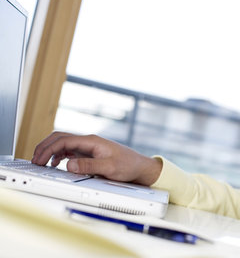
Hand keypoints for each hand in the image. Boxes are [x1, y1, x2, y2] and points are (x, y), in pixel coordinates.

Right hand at [31, 132, 161, 185]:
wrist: (140, 167)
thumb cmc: (128, 165)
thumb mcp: (109, 168)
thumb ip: (88, 166)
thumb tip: (68, 165)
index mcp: (92, 141)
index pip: (64, 139)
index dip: (48, 149)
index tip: (38, 159)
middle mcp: (89, 142)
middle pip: (60, 138)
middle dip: (44, 147)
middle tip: (34, 160)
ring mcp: (88, 147)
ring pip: (63, 144)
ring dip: (50, 151)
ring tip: (40, 163)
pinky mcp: (89, 154)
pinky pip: (69, 151)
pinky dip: (58, 155)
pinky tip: (55, 163)